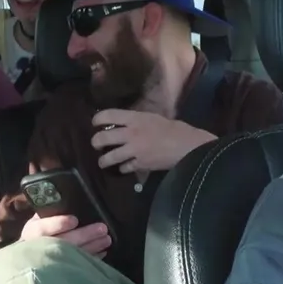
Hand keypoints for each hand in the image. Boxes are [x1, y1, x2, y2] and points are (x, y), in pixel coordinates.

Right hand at [20, 212, 111, 257]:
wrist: (29, 260)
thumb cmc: (38, 235)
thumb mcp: (38, 221)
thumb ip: (49, 213)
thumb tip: (67, 203)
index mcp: (32, 232)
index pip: (42, 228)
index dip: (59, 224)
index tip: (74, 220)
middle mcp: (40, 248)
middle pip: (63, 242)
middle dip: (84, 235)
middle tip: (102, 228)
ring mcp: (51, 262)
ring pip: (74, 255)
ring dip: (93, 246)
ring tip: (107, 239)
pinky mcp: (61, 272)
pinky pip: (79, 266)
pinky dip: (92, 259)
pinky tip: (102, 252)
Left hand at [90, 109, 215, 173]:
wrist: (187, 147)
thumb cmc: (176, 129)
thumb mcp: (154, 118)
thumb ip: (138, 121)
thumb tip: (127, 124)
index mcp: (135, 118)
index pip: (108, 115)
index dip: (97, 119)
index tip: (94, 123)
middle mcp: (130, 134)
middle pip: (103, 138)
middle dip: (96, 142)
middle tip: (96, 144)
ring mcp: (134, 151)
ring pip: (110, 157)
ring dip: (104, 160)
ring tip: (103, 162)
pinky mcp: (140, 165)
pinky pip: (125, 167)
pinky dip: (123, 168)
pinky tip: (124, 167)